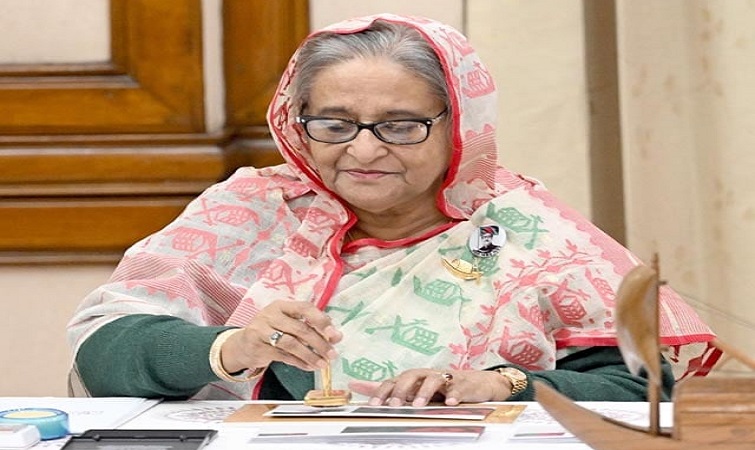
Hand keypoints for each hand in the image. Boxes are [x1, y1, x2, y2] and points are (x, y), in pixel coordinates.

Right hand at [221, 300, 341, 372]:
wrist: (242, 345)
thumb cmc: (271, 331)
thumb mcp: (288, 324)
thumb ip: (311, 328)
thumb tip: (336, 336)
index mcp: (282, 305)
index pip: (305, 308)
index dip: (321, 320)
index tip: (334, 334)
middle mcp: (270, 315)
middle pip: (300, 328)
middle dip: (319, 343)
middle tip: (332, 354)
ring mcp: (261, 330)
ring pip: (291, 344)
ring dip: (310, 355)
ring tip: (322, 364)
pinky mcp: (257, 347)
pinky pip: (282, 356)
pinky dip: (298, 362)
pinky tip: (309, 367)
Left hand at [348, 369, 512, 406]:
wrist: (476, 383)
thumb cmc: (440, 387)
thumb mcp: (413, 389)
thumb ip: (387, 388)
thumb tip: (355, 385)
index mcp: (413, 379)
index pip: (393, 381)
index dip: (382, 392)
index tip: (372, 405)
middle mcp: (427, 376)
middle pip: (411, 376)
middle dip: (401, 390)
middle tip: (395, 406)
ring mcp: (445, 379)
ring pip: (433, 380)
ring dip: (425, 392)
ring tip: (418, 405)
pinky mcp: (464, 384)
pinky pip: (459, 387)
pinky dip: (455, 394)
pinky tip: (451, 402)